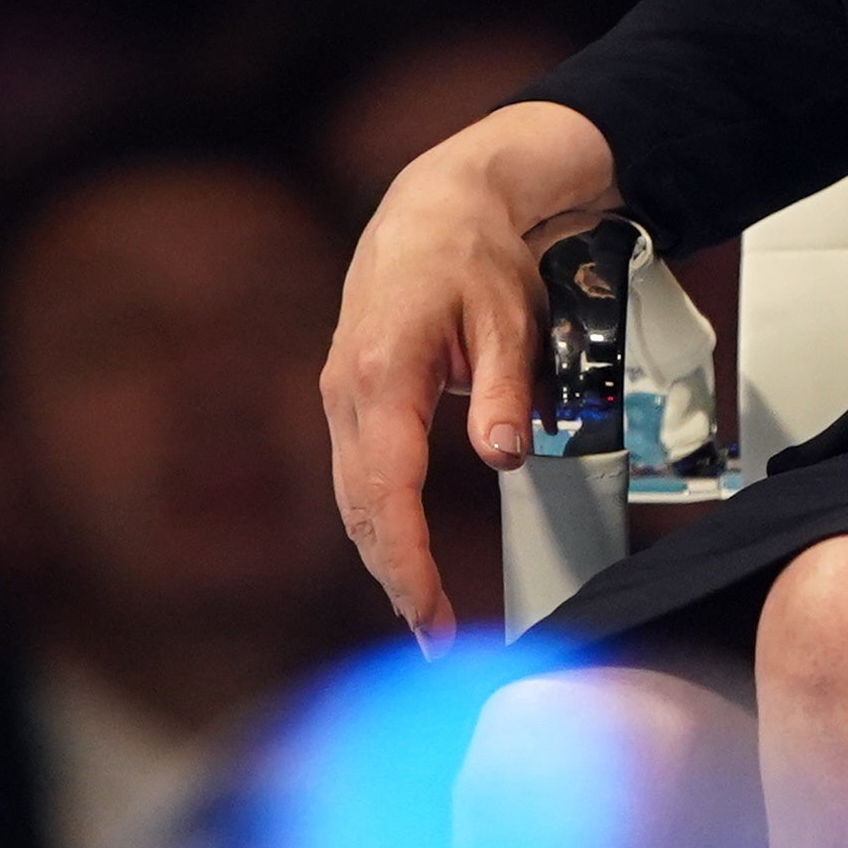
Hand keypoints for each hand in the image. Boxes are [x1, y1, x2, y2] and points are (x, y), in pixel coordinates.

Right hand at [324, 102, 617, 637]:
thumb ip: (502, 391)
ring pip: (350, 496)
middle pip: (359, 507)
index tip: (429, 613)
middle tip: (436, 640)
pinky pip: (354, 473)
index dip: (406, 561)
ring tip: (422, 614)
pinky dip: (374, 522)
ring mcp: (339, 393)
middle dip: (394, 578)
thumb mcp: (509, 320)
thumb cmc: (473, 256)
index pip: (387, 490)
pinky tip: (399, 555)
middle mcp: (346, 388)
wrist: (436, 207)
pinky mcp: (347, 397)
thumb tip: (503, 454)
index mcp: (383, 371)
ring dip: (382, 556)